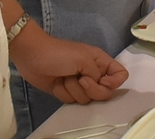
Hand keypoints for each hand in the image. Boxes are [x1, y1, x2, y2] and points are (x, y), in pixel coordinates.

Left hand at [11, 29, 128, 105]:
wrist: (33, 56)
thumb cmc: (59, 53)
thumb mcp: (83, 59)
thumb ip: (97, 74)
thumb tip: (100, 86)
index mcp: (100, 62)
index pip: (121, 75)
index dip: (115, 82)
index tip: (102, 81)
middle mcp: (93, 74)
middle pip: (105, 92)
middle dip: (91, 89)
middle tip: (80, 79)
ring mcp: (80, 84)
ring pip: (87, 99)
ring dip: (73, 90)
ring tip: (64, 77)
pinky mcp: (67, 92)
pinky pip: (72, 102)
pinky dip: (63, 94)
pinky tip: (57, 83)